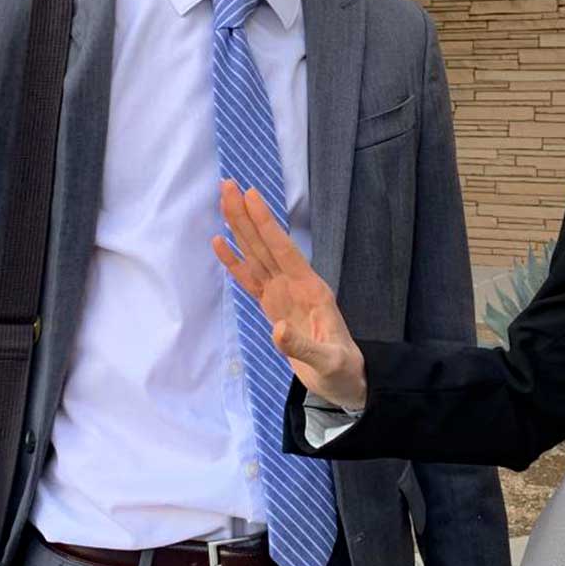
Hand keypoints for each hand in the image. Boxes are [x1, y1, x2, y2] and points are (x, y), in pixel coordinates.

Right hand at [213, 180, 368, 410]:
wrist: (345, 380)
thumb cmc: (341, 370)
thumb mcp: (328, 363)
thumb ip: (303, 346)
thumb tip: (276, 329)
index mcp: (311, 290)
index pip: (283, 250)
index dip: (266, 224)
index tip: (251, 195)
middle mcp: (295, 284)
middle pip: (265, 244)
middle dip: (247, 215)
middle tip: (228, 185)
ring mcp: (282, 293)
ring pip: (256, 255)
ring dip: (239, 229)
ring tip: (223, 201)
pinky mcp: (272, 305)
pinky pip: (249, 279)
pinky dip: (234, 262)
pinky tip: (220, 243)